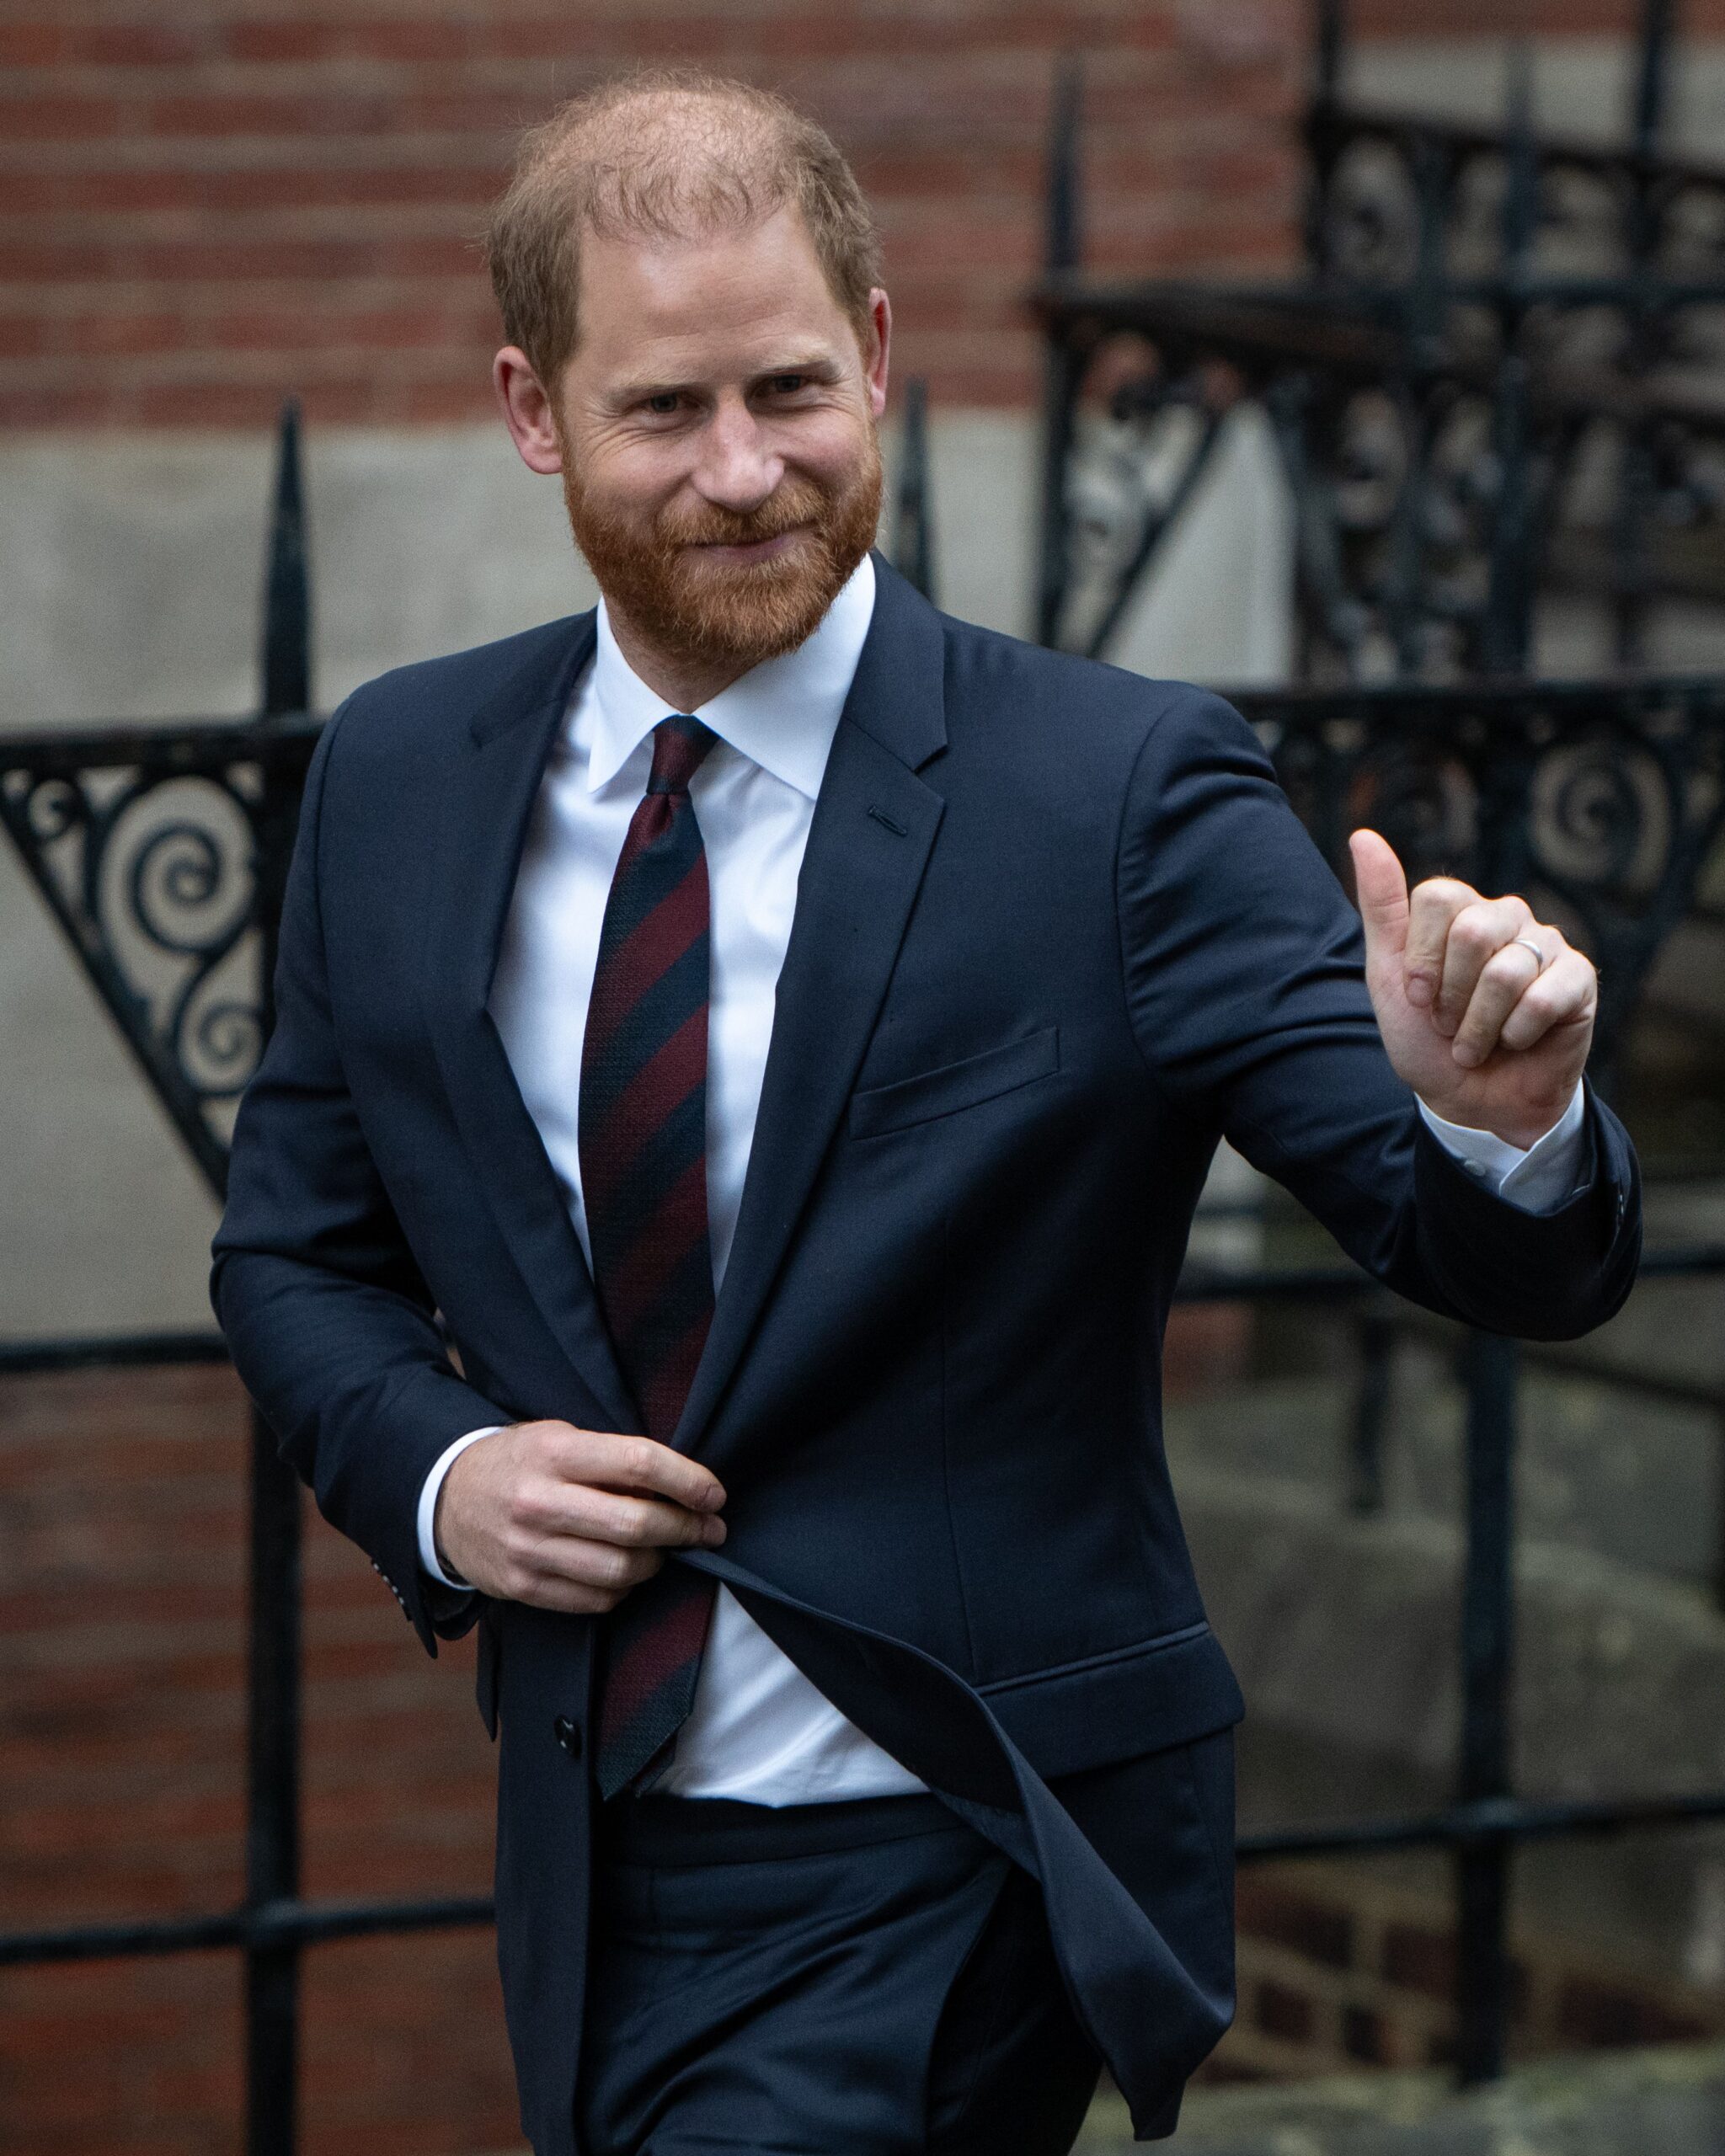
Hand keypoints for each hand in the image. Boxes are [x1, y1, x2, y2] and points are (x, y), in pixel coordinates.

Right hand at [434, 1419, 726, 1613]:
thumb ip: (610, 1457)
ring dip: (659, 1562)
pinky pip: (596, 1599)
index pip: (638, 1463)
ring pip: (620, 1569)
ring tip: (668, 1550)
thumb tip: (679, 1485)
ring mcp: (528, 1549)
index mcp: (554, 1452)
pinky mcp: (522, 1586)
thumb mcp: (558, 1437)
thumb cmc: (519, 1462)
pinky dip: (625, 1588)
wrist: (446, 1498)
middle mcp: (539, 1502)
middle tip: (709, 1528)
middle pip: (635, 1524)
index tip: (715, 1494)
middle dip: (685, 1528)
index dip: (688, 1481)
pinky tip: (630, 1570)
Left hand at [1348, 829, 1595, 1150]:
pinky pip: (1545, 996)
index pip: (1437, 897)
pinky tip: (1516, 1042)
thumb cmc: (1427, 1038)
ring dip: (1479, 1025)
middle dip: (1450, 996)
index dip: (1421, 959)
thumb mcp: (1388, 976)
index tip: (1417, 997)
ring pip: (1506, 970)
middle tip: (1449, 1023)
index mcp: (1459, 910)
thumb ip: (1381, 907)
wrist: (1470, 1101)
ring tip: (1477, 1042)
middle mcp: (1506, 916)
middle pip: (1472, 931)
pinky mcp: (1579, 978)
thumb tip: (1363, 836)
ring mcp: (1546, 944)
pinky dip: (1517, 1034)